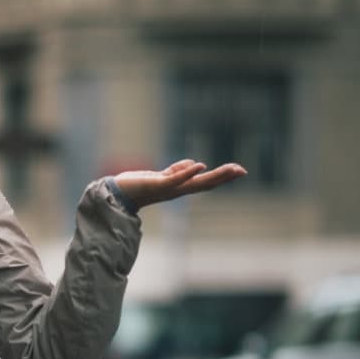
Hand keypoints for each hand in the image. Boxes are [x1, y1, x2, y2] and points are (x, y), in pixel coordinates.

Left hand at [114, 159, 247, 209]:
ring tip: (230, 169)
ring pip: (195, 183)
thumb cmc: (139, 185)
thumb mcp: (162, 176)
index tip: (239, 170)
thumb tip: (195, 164)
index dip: (222, 176)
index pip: (205, 181)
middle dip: (224, 177)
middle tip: (242, 170)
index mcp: (179, 186)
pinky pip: (175, 179)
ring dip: (213, 175)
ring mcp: (168, 188)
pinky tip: (200, 166)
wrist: (117, 194)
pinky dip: (187, 172)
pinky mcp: (156, 185)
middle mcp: (176, 190)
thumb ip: (177, 171)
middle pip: (205, 184)